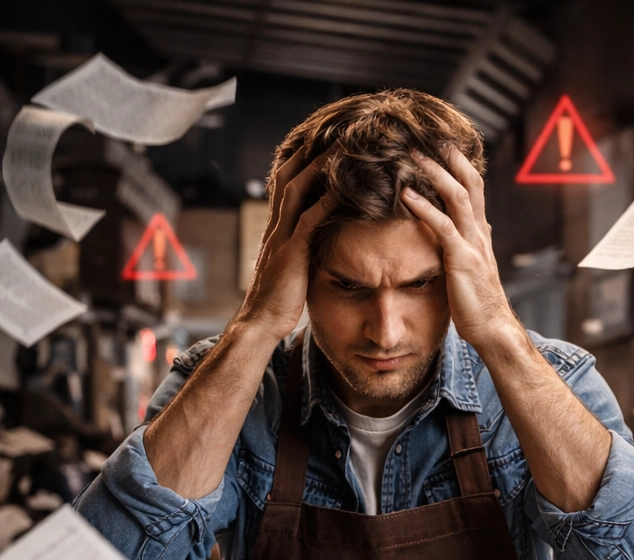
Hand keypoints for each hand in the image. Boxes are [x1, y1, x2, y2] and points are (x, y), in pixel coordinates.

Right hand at [233, 148, 332, 341]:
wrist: (260, 322)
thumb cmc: (281, 298)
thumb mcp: (293, 264)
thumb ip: (304, 246)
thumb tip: (321, 236)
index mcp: (277, 228)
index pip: (285, 184)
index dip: (300, 161)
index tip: (319, 142)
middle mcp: (276, 226)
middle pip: (287, 176)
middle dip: (306, 152)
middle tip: (329, 131)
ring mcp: (281, 237)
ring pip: (295, 191)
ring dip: (316, 168)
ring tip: (338, 148)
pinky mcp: (291, 253)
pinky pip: (308, 221)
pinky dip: (325, 202)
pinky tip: (342, 189)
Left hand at [400, 146, 522, 353]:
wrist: (493, 328)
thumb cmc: (477, 302)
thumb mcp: (469, 266)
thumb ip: (461, 245)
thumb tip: (450, 232)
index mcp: (480, 232)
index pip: (473, 187)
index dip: (458, 163)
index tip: (440, 144)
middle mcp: (479, 232)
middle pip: (469, 182)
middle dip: (450, 157)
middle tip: (428, 135)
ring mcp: (473, 244)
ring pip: (458, 197)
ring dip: (434, 173)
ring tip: (412, 155)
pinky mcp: (462, 259)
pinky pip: (443, 227)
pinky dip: (424, 208)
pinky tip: (405, 195)